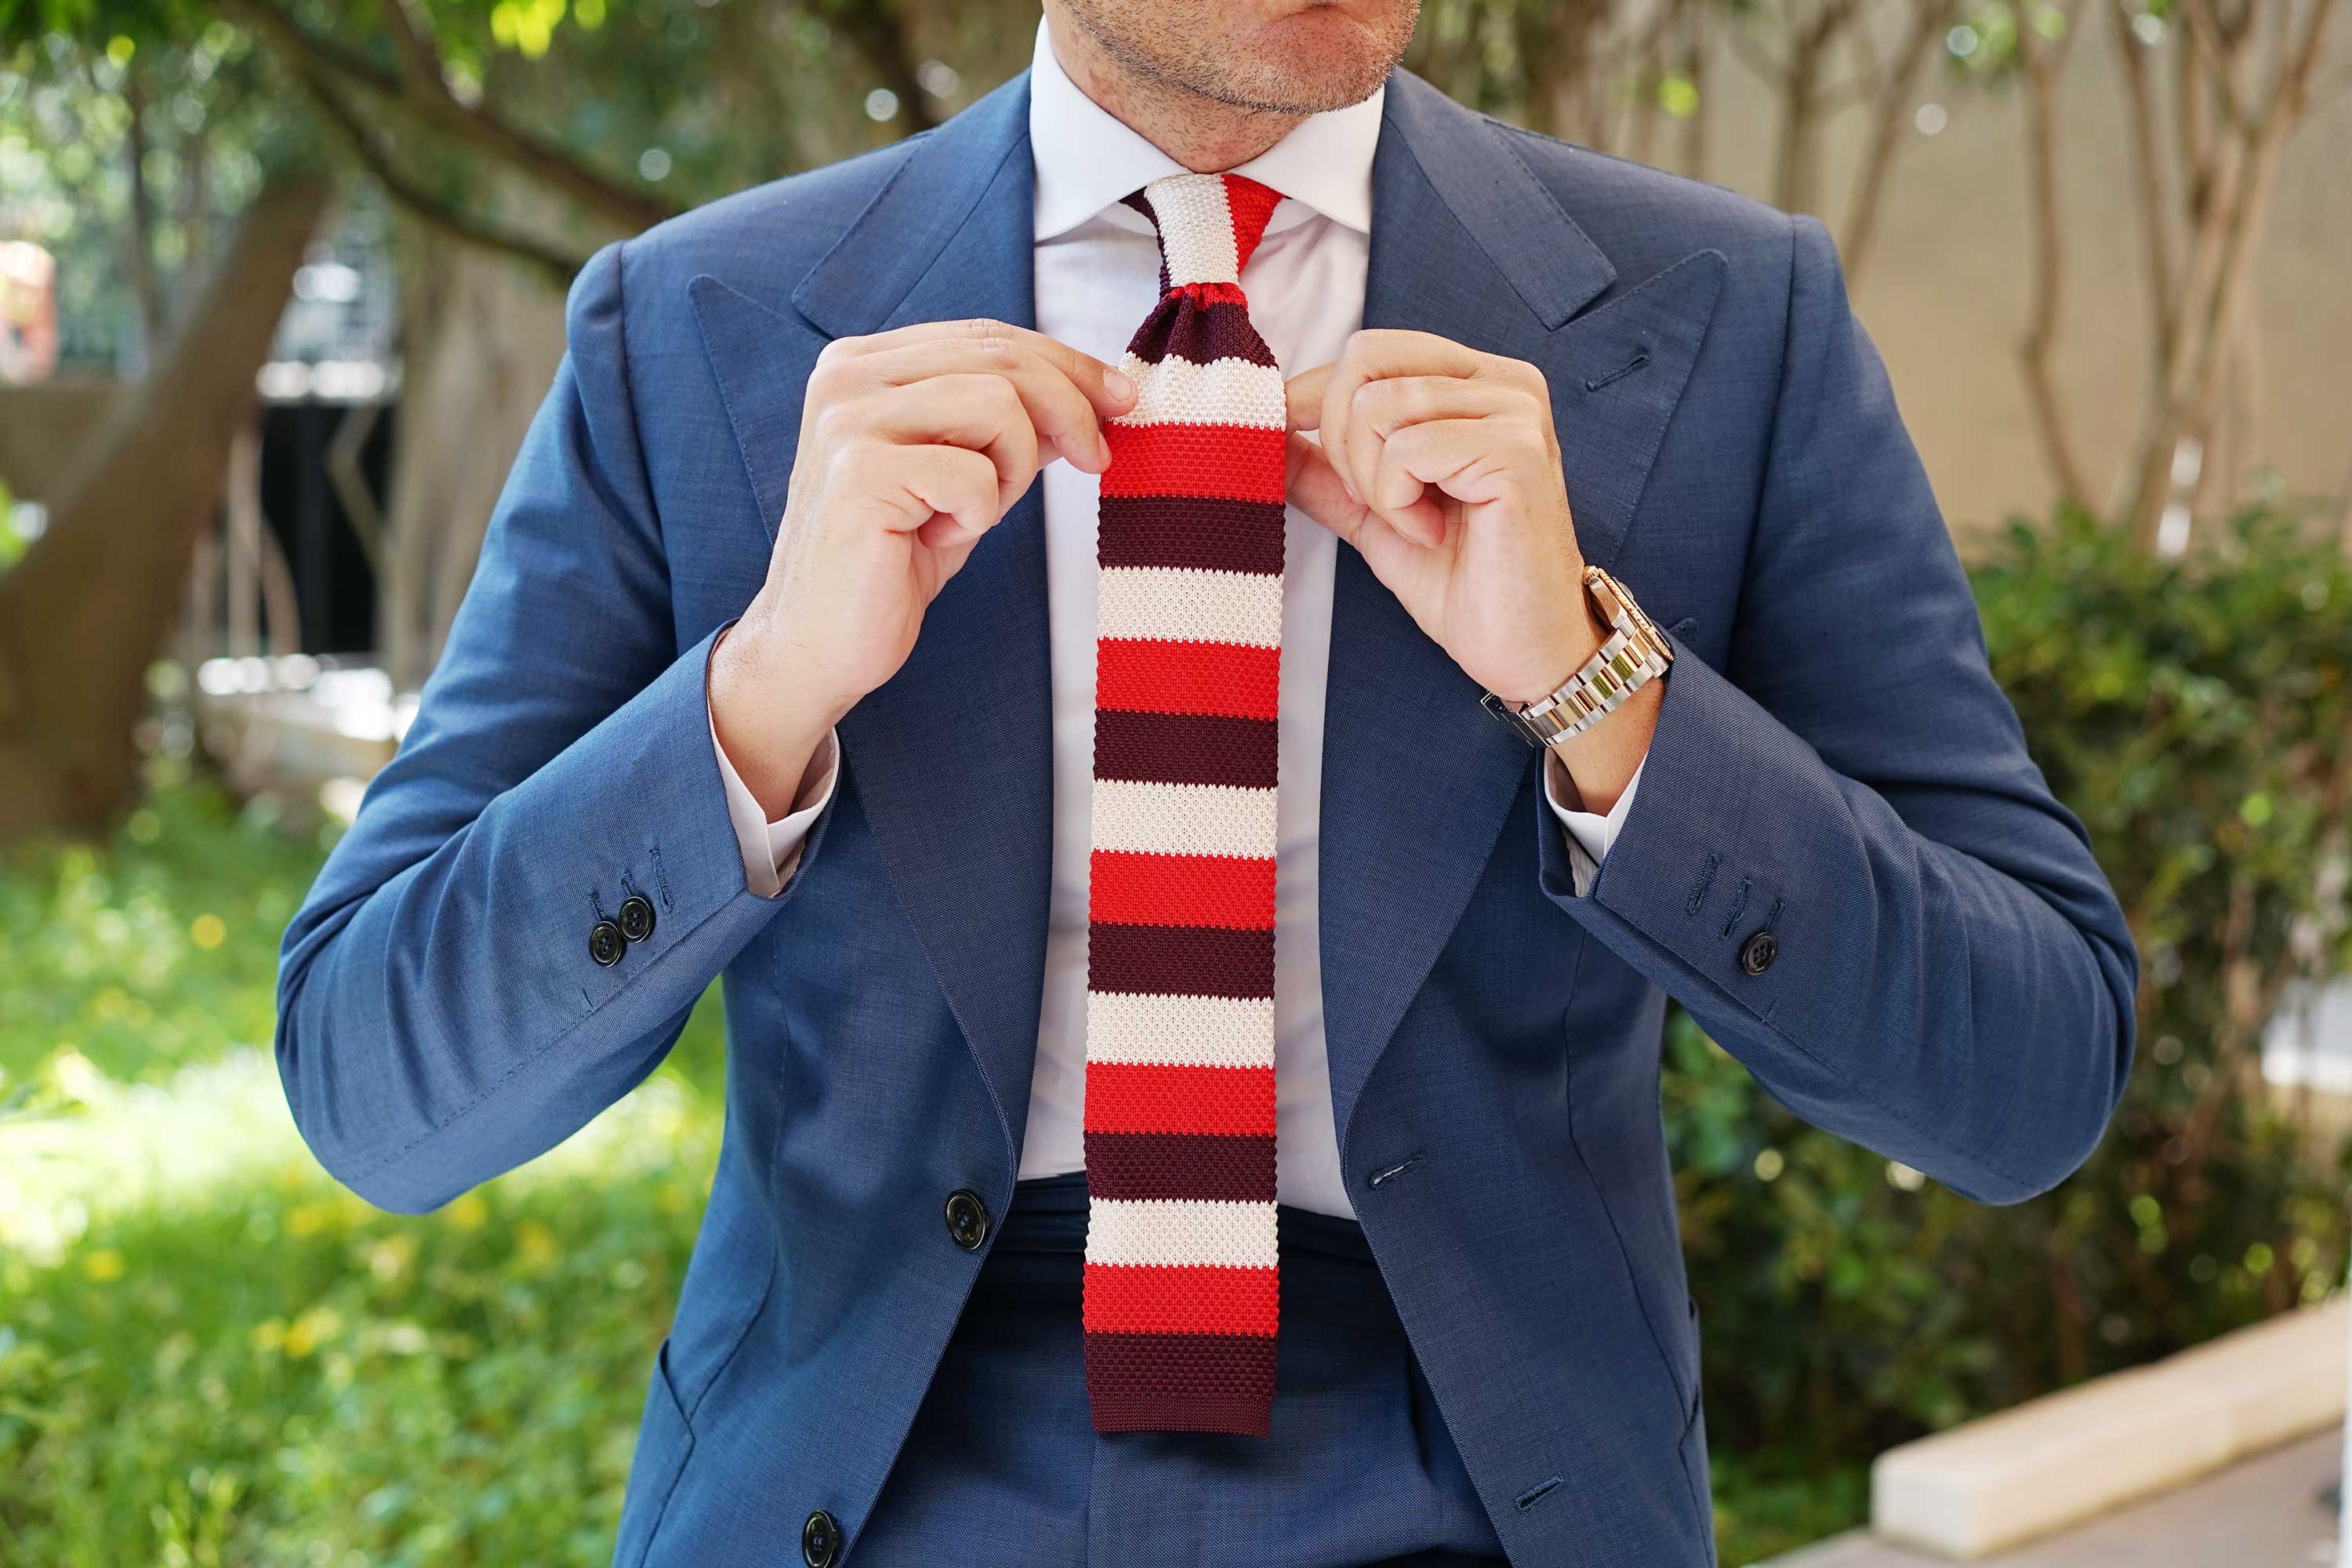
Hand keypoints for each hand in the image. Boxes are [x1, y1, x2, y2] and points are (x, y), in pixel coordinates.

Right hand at [712, 319, 1137, 814]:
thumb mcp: (963, 477)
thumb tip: (1095, 394)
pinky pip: (973, 473)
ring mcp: (846, 419)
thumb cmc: (890, 564)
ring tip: (975, 513)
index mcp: (864, 363)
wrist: (818, 645)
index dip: (1065, 363)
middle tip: (1097, 457)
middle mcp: (845, 376)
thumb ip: (1008, 426)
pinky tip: (936, 537)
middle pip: (1001, 358)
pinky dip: (977, 513)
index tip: (1119, 400)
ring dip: (1012, 469)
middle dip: (1071, 407)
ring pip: (997, 404)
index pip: (987, 336)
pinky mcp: (859, 472)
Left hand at [1283, 329, 1599, 704]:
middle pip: (1366, 359)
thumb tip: (1262, 427)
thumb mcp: (1374, 514)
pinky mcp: (1518, 451)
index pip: (1370, 348)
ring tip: (1411, 523)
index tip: (1291, 442)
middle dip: (1339, 438)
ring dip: (1371, 481)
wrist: (1525, 650)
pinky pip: (1407, 450)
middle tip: (1373, 502)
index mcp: (1477, 383)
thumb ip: (1326, 469)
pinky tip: (1431, 533)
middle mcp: (1505, 382)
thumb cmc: (1464, 584)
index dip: (1315, 395)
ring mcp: (1516, 412)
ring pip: (1379, 406)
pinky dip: (1397, 503)